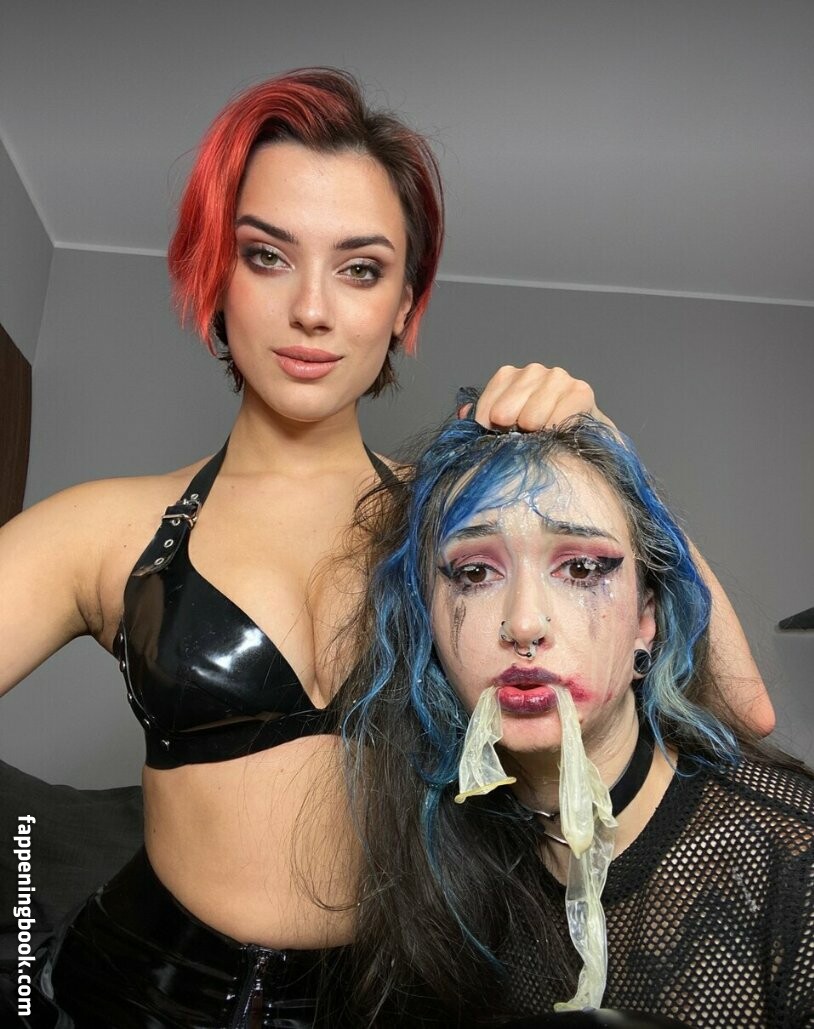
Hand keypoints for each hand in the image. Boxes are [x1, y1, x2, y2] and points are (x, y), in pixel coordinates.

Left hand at [462, 363, 615, 431]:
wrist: (581, 432)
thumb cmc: (539, 429)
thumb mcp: (507, 425)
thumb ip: (483, 417)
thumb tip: (464, 413)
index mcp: (508, 377)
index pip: (486, 406)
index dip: (487, 428)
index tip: (495, 438)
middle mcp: (532, 371)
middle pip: (505, 412)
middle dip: (509, 432)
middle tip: (522, 439)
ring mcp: (557, 378)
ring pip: (531, 417)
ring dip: (533, 435)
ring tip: (540, 438)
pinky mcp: (580, 391)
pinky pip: (559, 418)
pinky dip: (554, 431)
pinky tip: (555, 435)